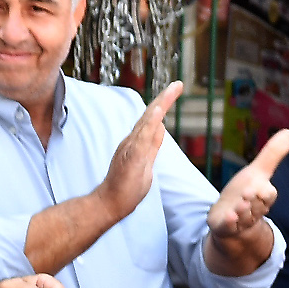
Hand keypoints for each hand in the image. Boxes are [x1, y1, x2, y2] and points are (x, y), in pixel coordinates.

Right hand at [93, 83, 184, 224]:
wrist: (110, 203)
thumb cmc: (126, 187)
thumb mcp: (146, 163)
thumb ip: (153, 145)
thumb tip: (160, 127)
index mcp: (137, 142)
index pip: (151, 120)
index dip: (162, 105)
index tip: (174, 91)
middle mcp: (132, 141)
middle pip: (150, 115)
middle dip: (165, 99)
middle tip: (178, 84)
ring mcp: (131, 147)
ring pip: (147, 121)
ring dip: (160, 105)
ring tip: (173, 91)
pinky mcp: (132, 156)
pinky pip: (143, 136)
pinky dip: (150, 122)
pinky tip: (159, 111)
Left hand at [206, 130, 288, 272]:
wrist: (229, 217)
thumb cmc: (244, 192)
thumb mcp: (258, 172)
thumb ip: (272, 154)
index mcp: (262, 197)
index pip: (269, 195)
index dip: (265, 192)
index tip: (260, 187)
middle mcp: (253, 209)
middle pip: (256, 206)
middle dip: (252, 200)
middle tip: (248, 193)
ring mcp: (239, 220)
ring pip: (243, 217)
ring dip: (242, 211)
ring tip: (239, 205)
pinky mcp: (225, 227)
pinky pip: (229, 227)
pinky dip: (229, 222)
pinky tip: (229, 217)